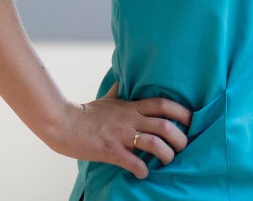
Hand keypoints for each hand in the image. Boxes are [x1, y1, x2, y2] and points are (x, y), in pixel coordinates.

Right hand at [46, 83, 192, 179]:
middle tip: (182, 146)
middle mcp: (129, 119)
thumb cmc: (84, 113)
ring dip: (166, 155)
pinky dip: (142, 169)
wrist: (62, 122)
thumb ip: (117, 91)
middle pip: (164, 125)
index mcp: (130, 107)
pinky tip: (144, 173)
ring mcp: (120, 135)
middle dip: (179, 137)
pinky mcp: (110, 150)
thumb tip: (121, 79)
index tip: (190, 120)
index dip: (180, 111)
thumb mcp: (105, 99)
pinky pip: (133, 162)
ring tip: (168, 161)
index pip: (162, 104)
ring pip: (154, 144)